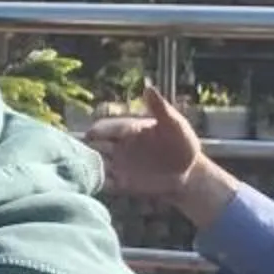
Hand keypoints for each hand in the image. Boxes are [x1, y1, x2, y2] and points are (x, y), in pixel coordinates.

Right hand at [84, 85, 203, 200]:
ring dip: (89, 168)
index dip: (95, 132)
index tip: (91, 136)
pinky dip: (97, 184)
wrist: (190, 172)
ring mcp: (119, 165)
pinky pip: (103, 183)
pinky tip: (97, 185)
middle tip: (83, 156)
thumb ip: (161, 109)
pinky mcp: (122, 183)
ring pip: (94, 164)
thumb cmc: (183, 143)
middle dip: (85, 151)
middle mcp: (118, 147)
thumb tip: (148, 88)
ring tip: (86, 172)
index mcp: (126, 130)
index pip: (102, 129)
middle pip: (92, 146)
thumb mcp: (175, 125)